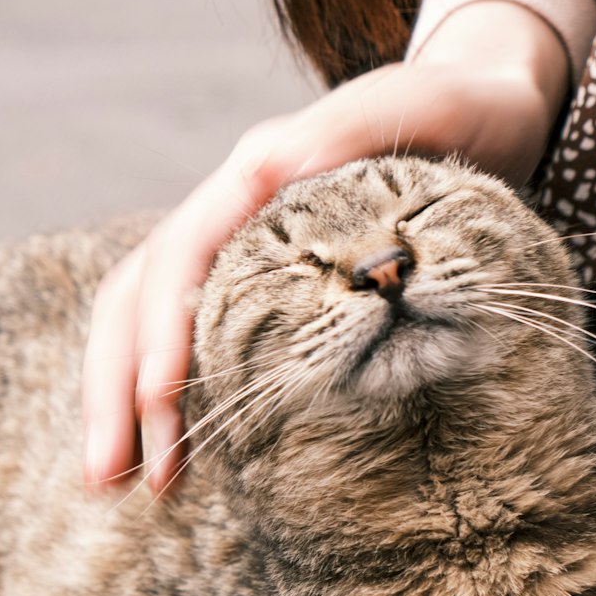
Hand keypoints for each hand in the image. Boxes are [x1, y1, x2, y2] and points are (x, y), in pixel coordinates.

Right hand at [82, 0, 567, 494]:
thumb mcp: (421, 108)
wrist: (489, 113)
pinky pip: (192, 347)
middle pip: (137, 302)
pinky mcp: (256, 290)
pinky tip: (171, 461)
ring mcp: (236, 255)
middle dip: (115, 390)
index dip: (160, 332)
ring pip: (148, 330)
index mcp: (252, 175)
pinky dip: (169, 405)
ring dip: (123, 407)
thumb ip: (348, 129)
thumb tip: (268, 166)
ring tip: (115, 486)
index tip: (158, 405)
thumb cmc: (463, 112)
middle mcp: (229, 214)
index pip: (177, 256)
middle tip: (106, 480)